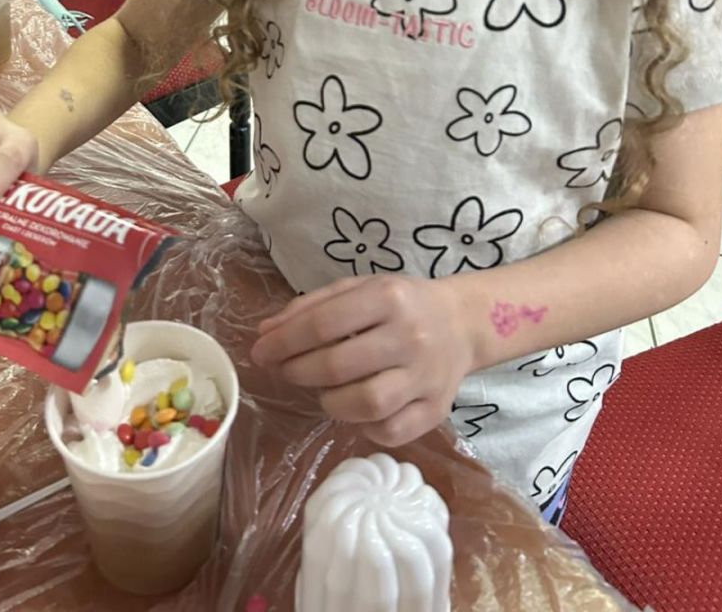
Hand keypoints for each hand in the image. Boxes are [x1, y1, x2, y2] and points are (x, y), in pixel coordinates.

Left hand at [251, 275, 474, 446]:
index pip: (323, 324)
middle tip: (285, 371)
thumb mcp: (358, 289)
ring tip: (322, 391)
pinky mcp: (437, 410)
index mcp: (388, 297)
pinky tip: (355, 411)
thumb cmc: (400, 304)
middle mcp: (410, 336)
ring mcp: (426, 376)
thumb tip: (264, 334)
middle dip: (298, 372)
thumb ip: (311, 307)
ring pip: (365, 404)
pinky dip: (364, 428)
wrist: (461, 323)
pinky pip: (390, 432)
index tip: (260, 353)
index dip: (283, 342)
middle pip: (338, 366)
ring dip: (330, 402)